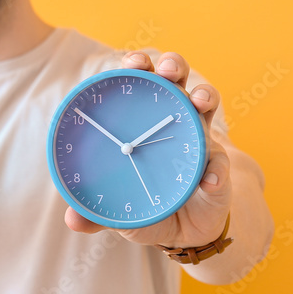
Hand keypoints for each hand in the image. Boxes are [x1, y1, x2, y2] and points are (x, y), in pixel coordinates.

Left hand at [64, 51, 231, 252]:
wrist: (181, 230)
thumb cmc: (145, 202)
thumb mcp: (116, 208)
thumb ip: (94, 212)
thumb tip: (72, 221)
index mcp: (143, 118)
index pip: (140, 82)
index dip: (138, 65)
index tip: (133, 63)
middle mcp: (174, 117)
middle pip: (175, 78)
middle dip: (172, 65)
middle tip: (165, 71)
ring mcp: (200, 137)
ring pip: (206, 103)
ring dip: (204, 96)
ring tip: (198, 103)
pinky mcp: (218, 165)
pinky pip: (220, 163)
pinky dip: (216, 170)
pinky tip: (209, 180)